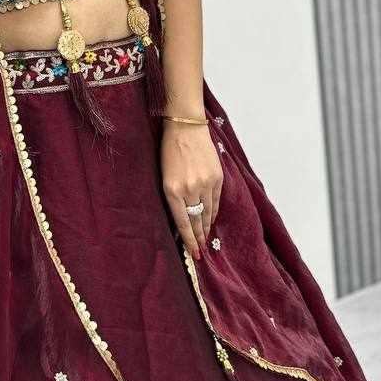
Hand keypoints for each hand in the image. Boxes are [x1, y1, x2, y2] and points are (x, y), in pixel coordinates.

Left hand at [160, 123, 222, 259]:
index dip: (188, 240)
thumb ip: (172, 196)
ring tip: (205, 238)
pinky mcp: (217, 177)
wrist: (185, 127)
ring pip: (208, 213)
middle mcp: (190, 189)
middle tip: (199, 251)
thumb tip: (180, 218)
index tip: (193, 253)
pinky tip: (211, 220)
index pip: (182, 222)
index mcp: (172, 190)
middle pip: (196, 221)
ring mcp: (205, 183)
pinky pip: (216, 201)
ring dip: (206, 227)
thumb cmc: (169, 150)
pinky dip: (214, 212)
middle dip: (198, 238)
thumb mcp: (163, 175)